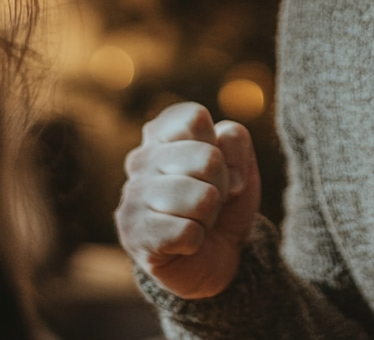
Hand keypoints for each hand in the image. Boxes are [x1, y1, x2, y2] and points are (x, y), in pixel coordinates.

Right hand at [115, 101, 261, 298]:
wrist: (211, 257)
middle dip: (222, 185)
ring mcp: (133, 195)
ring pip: (202, 198)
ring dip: (209, 215)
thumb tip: (217, 163)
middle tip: (209, 199)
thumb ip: (235, 141)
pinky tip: (184, 242)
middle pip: (208, 158)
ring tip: (196, 219)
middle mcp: (141, 158)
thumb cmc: (222, 200)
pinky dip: (196, 240)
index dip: (221, 146)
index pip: (195, 117)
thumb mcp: (241, 164)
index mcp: (162, 132)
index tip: (216, 165)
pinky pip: (187, 232)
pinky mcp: (134, 234)